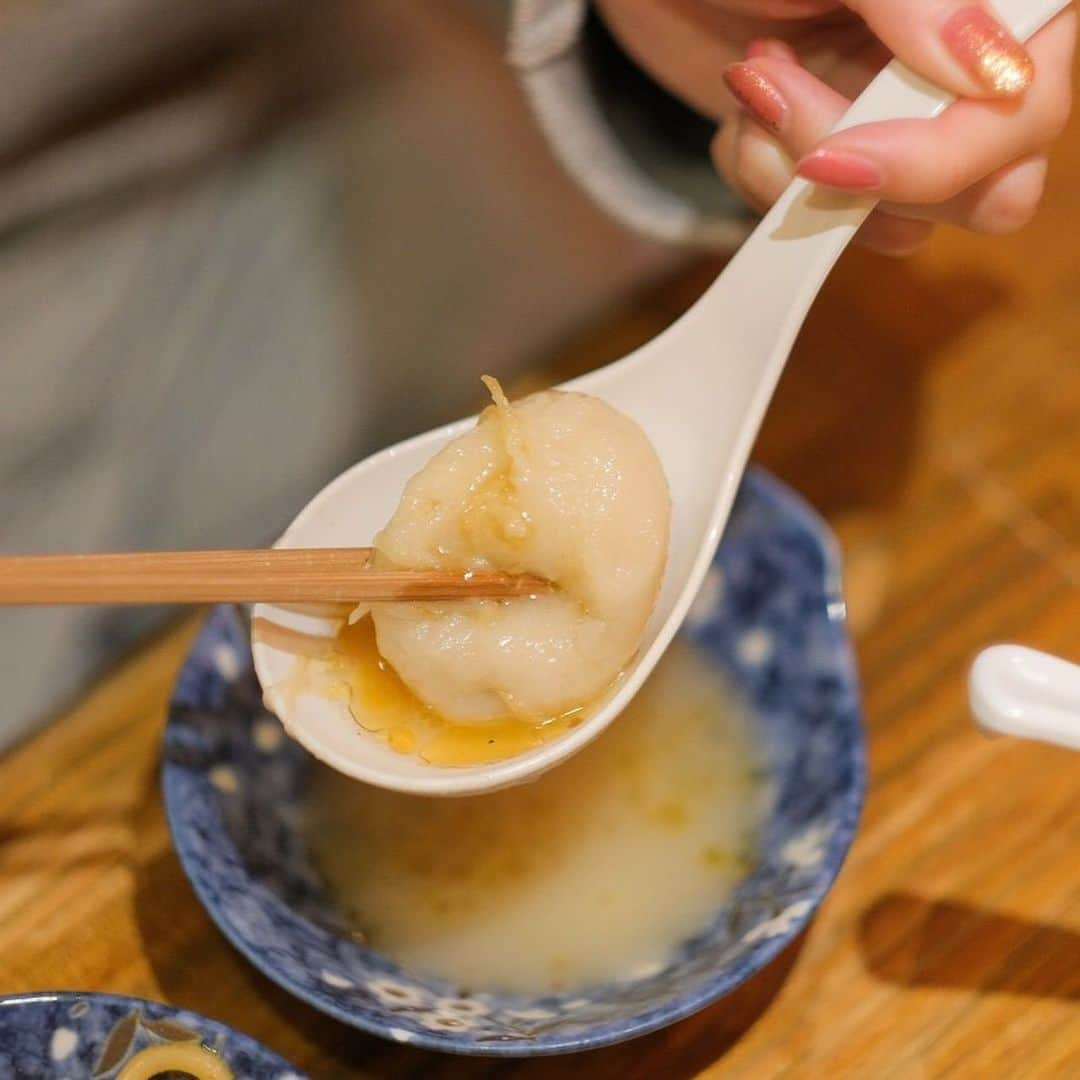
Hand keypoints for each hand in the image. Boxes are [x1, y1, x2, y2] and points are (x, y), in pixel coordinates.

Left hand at [596, 1, 1075, 253]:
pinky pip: (826, 225)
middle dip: (862, 173)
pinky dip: (762, 179)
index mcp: (999, 0)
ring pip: (898, 225)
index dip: (935, 159)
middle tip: (771, 92)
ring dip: (798, 175)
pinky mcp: (841, 157)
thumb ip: (921, 4)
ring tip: (750, 85)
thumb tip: (1002, 76)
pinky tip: (740, 110)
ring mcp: (902, 119)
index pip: (1024, 114)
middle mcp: (967, 68)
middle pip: (984, 193)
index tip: (829, 157)